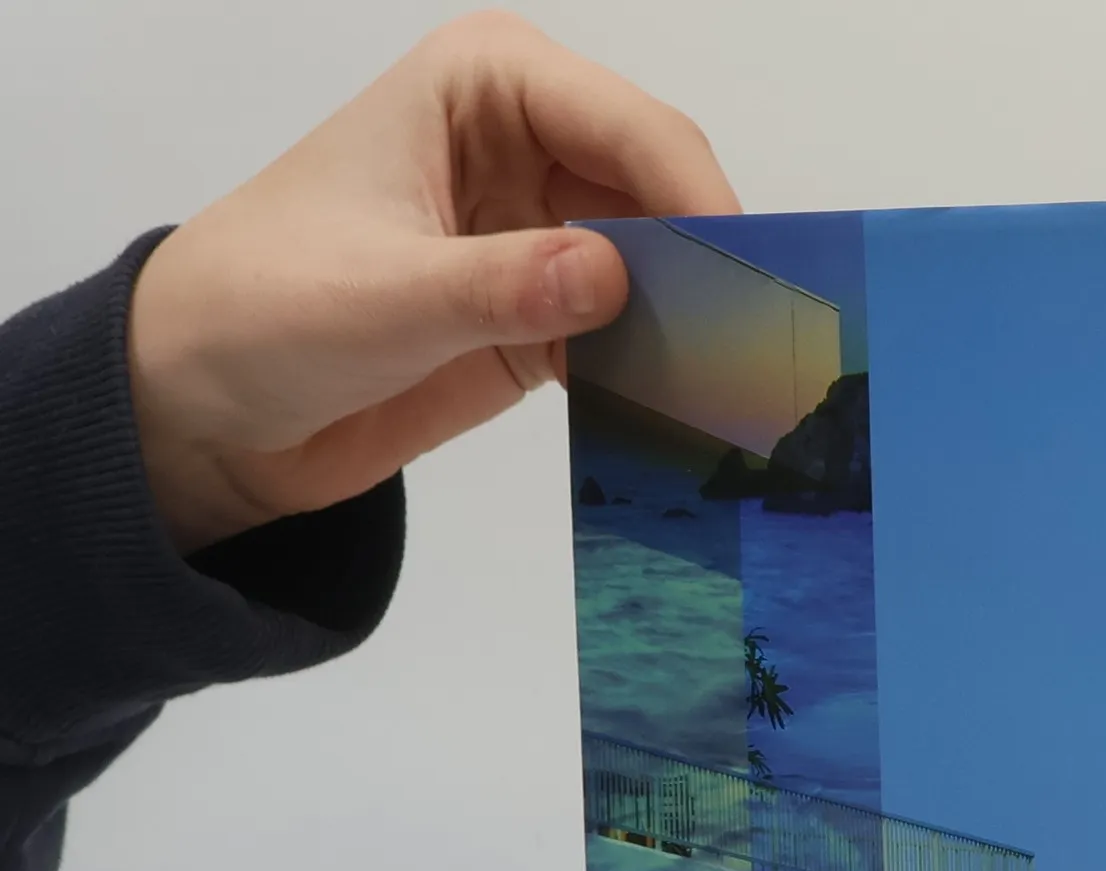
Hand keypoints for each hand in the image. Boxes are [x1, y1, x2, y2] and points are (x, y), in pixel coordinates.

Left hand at [126, 11, 737, 553]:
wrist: (210, 405)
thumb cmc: (263, 312)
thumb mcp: (381, 296)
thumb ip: (499, 286)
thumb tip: (613, 276)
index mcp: (487, 87)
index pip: (628, 126)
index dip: (691, 197)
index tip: (740, 280)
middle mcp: (531, 144)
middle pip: (661, 190)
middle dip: (711, 259)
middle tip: (760, 343)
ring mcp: (544, 233)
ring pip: (661, 264)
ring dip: (697, 321)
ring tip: (742, 388)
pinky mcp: (549, 315)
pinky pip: (634, 331)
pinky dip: (662, 368)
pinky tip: (691, 413)